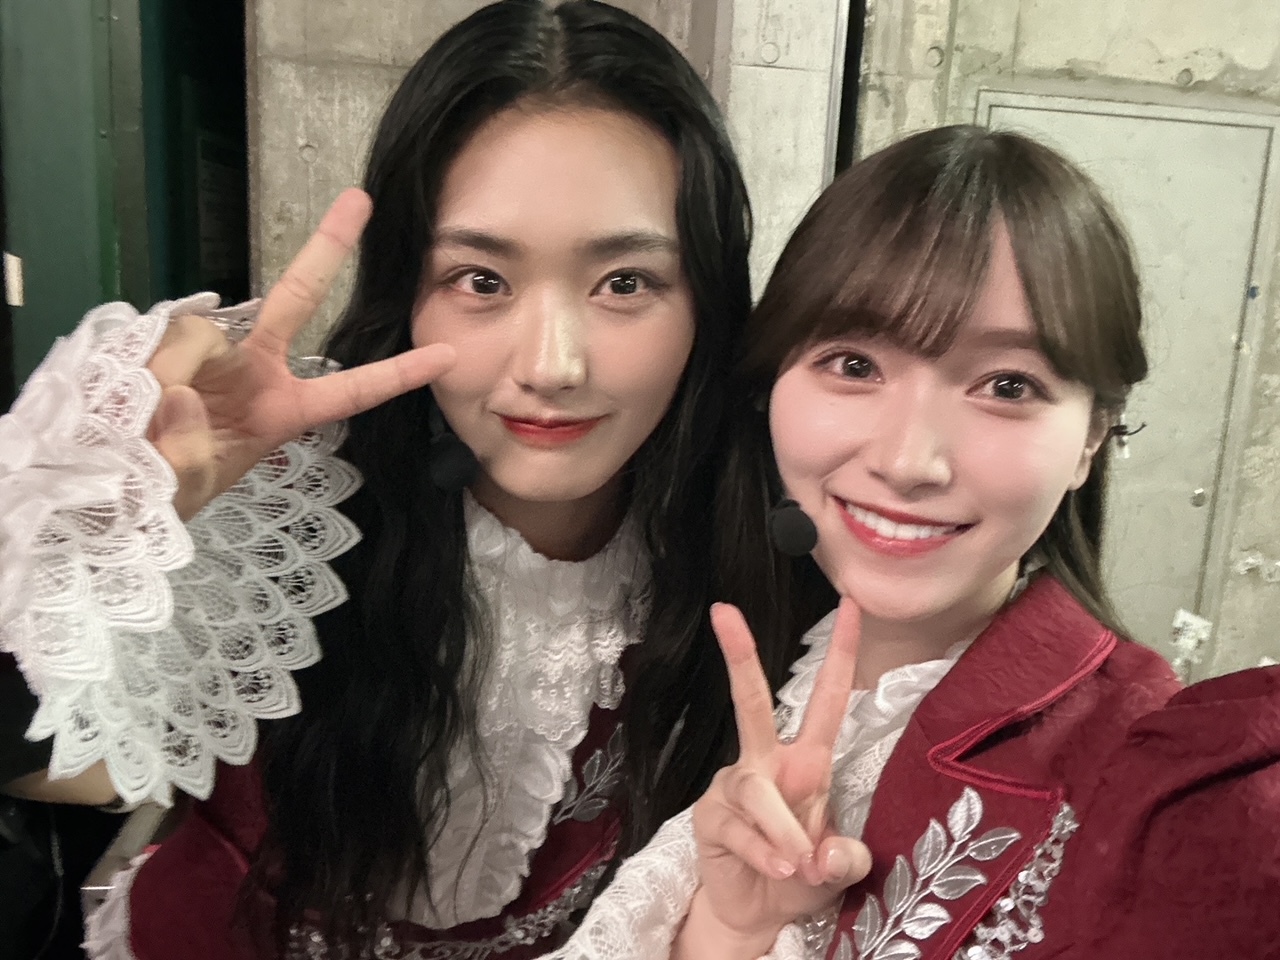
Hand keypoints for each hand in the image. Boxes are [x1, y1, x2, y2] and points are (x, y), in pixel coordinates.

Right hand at [145, 188, 455, 518]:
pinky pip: (170, 339)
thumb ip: (192, 449)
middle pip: (296, 298)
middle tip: (359, 199)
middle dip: (327, 247)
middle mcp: (253, 369)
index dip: (399, 373)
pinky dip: (156, 367)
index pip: (352, 388)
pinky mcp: (166, 339)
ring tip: (158, 415)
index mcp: (282, 408)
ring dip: (180, 371)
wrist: (107, 476)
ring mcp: (210, 350)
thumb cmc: (161, 485)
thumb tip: (179, 395)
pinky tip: (142, 396)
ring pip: (206, 332)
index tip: (447, 354)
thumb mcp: (194, 481)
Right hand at [677, 598, 870, 958]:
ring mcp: (734, 788)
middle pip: (751, 702)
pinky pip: (739, 828)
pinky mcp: (710, 817)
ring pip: (757, 791)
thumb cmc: (802, 876)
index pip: (827, 699)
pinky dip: (765, 854)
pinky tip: (780, 871)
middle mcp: (766, 763)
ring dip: (783, 831)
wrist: (758, 915)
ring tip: (799, 867)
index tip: (852, 605)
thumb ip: (843, 858)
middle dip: (740, 656)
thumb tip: (828, 853)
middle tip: (724, 611)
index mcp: (806, 761)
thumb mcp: (837, 870)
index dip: (840, 654)